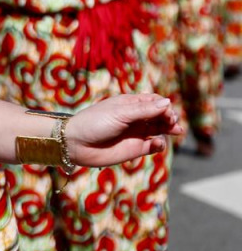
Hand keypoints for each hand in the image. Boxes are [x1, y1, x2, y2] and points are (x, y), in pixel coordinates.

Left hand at [65, 94, 182, 166]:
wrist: (76, 144)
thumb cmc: (95, 123)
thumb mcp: (120, 113)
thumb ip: (144, 110)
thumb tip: (168, 102)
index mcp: (130, 104)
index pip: (155, 101)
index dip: (164, 105)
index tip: (167, 111)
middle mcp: (135, 118)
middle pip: (161, 115)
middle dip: (170, 117)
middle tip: (172, 121)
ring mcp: (136, 133)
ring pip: (160, 129)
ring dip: (169, 129)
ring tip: (174, 130)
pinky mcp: (135, 149)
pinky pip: (154, 146)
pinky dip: (160, 144)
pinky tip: (157, 143)